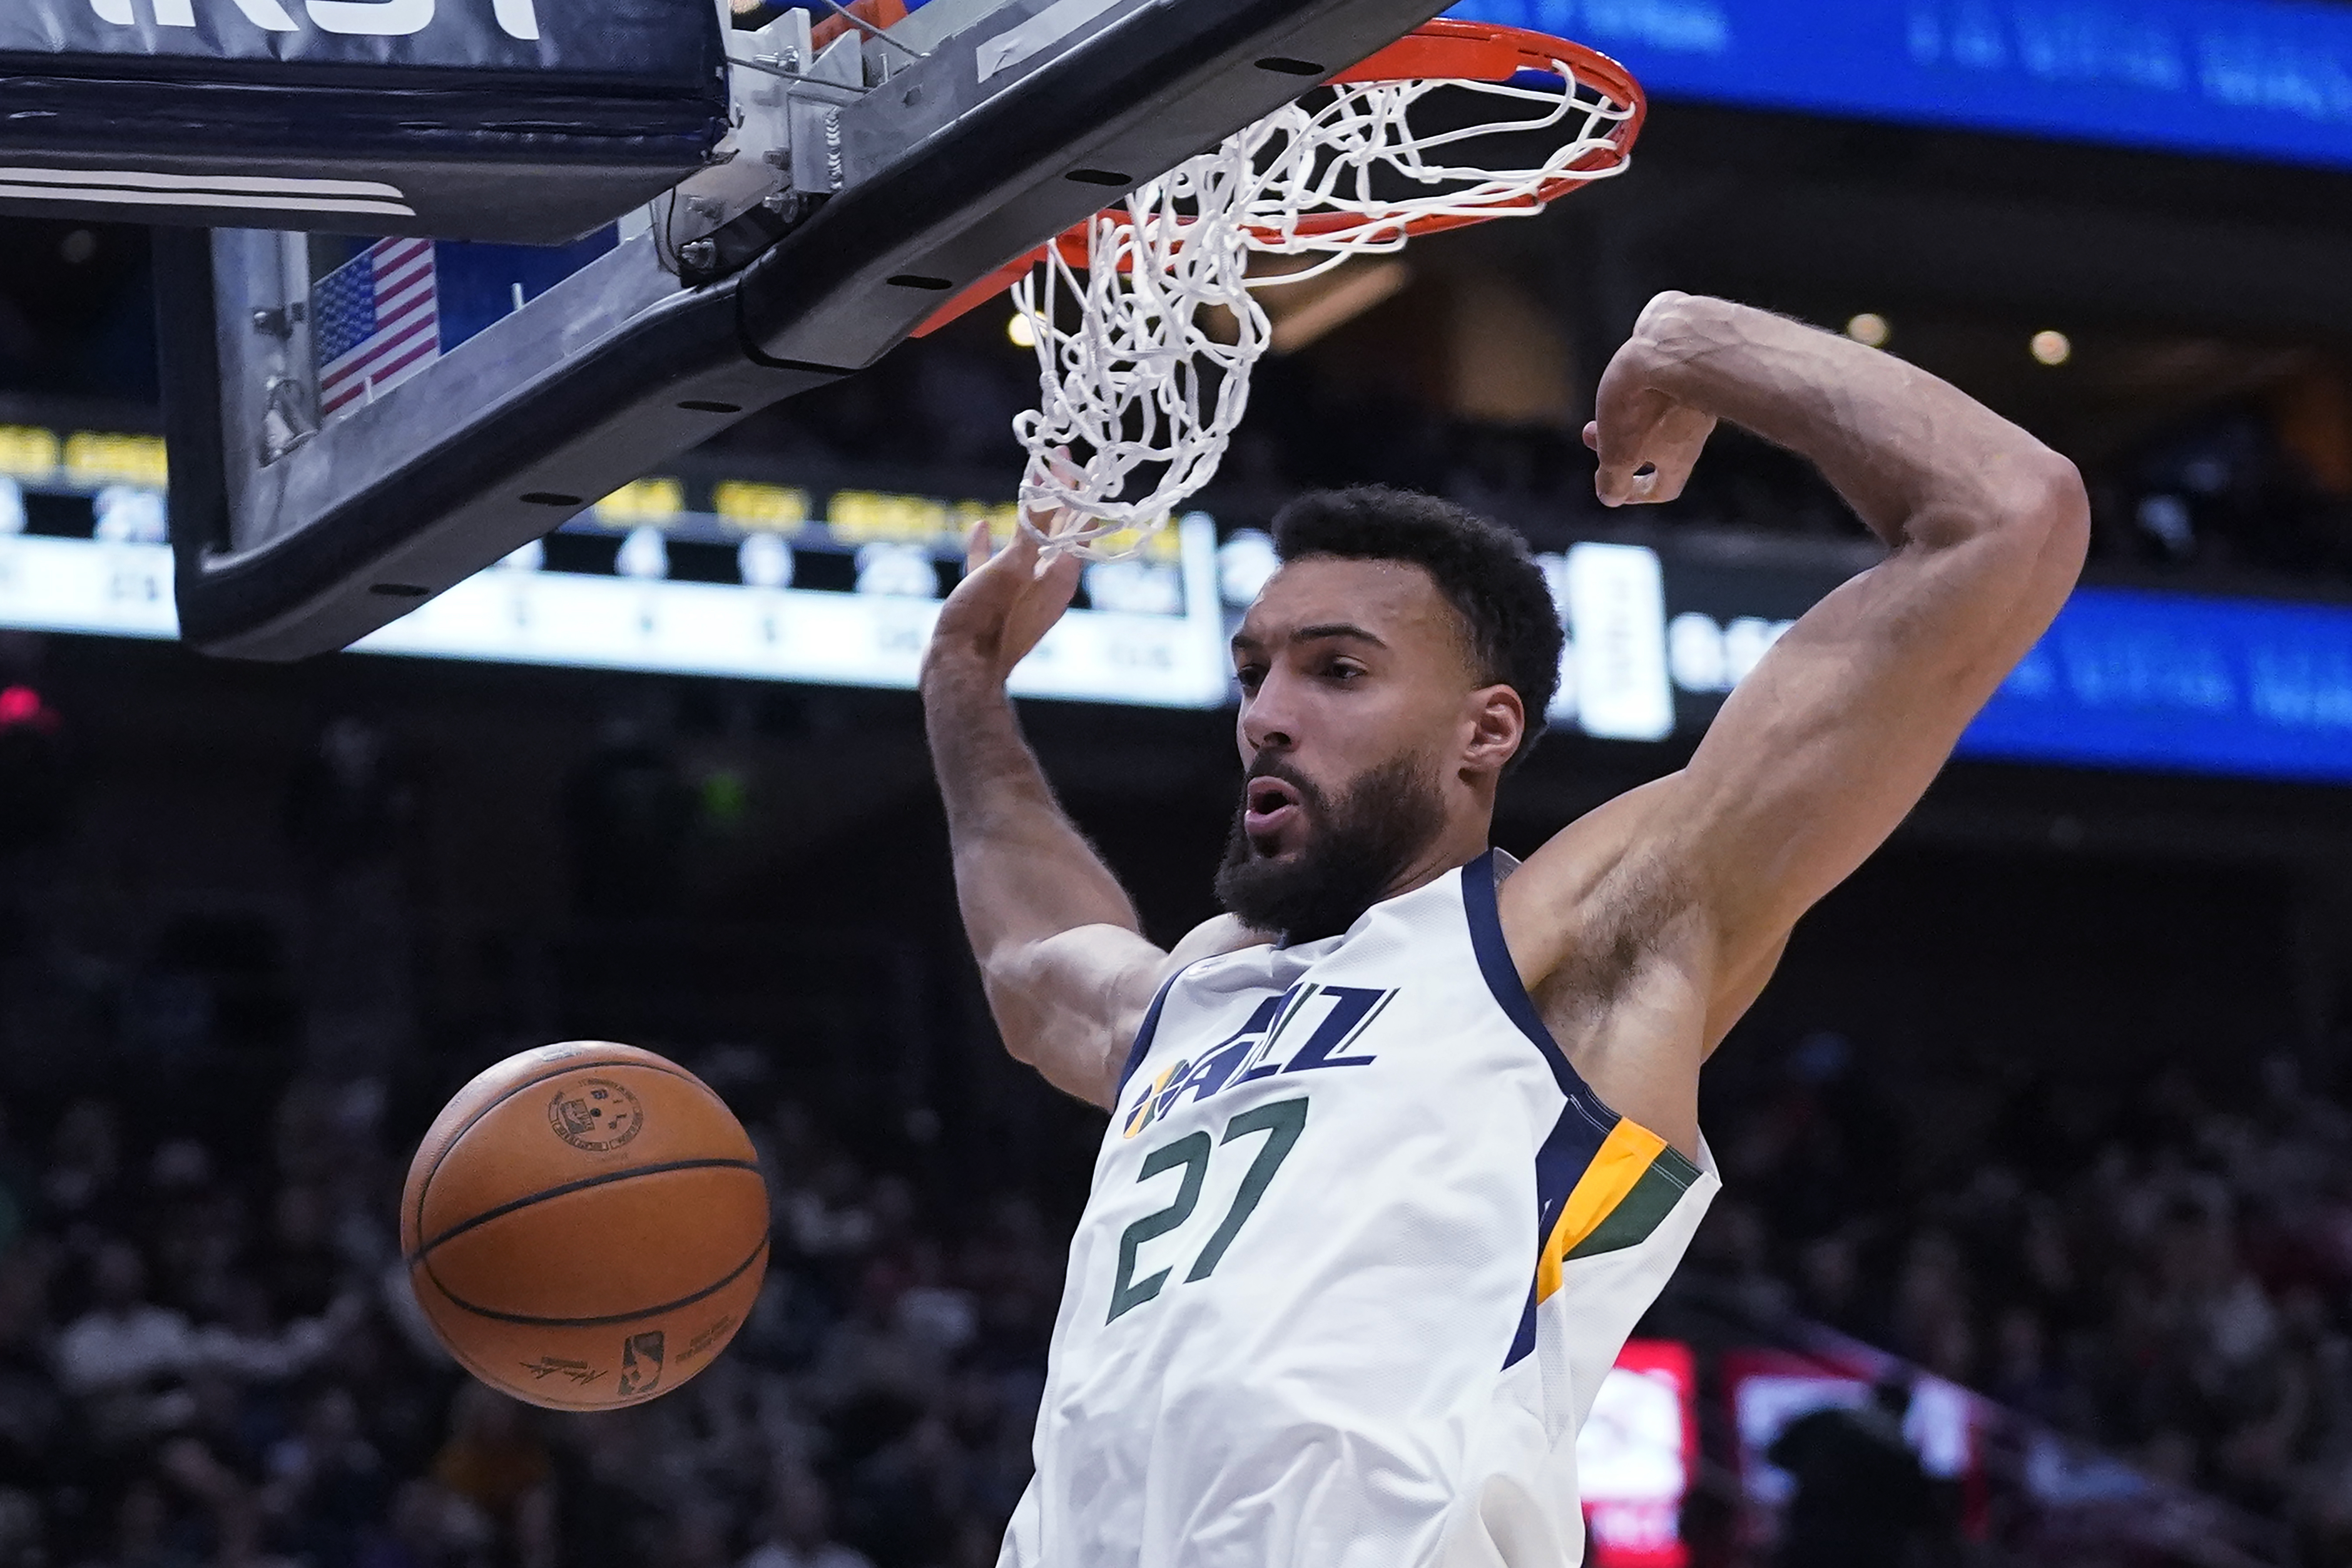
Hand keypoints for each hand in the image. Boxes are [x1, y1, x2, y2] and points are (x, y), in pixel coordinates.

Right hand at [927, 474, 1085, 684]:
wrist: (959, 673)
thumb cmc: (988, 623)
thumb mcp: (1013, 572)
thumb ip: (1032, 536)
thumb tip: (1053, 499)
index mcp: (1061, 575)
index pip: (1077, 521)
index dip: (1078, 487)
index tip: (1079, 457)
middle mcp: (1047, 581)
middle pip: (1058, 526)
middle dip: (1059, 490)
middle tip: (1060, 456)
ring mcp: (1019, 590)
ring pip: (1028, 540)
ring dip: (1029, 510)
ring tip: (1029, 479)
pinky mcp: (990, 599)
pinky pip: (994, 563)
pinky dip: (989, 542)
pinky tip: (981, 524)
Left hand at [1585, 291, 1720, 507]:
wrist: (1677, 342)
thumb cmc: (1646, 402)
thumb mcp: (1619, 452)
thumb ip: (1613, 480)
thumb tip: (1610, 496)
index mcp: (1679, 458)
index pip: (1664, 488)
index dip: (1637, 493)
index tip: (1615, 487)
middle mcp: (1693, 432)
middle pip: (1656, 452)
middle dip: (1618, 449)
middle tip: (1591, 436)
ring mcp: (1696, 399)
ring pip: (1658, 420)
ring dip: (1626, 419)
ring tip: (1600, 404)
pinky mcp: (1693, 370)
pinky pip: (1664, 391)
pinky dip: (1642, 393)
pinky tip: (1626, 376)